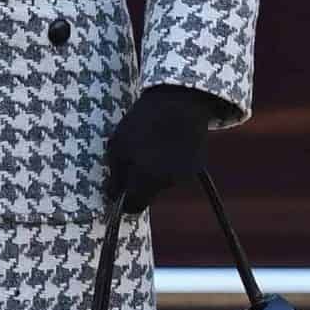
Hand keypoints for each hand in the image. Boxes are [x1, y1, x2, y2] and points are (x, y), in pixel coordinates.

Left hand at [105, 84, 228, 214]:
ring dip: (154, 171)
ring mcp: (184, 175)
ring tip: (150, 144)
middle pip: (148, 194)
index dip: (123, 202)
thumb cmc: (142, 122)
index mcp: (146, 180)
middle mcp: (167, 183)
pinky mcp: (196, 165)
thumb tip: (113, 196)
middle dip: (138, 184)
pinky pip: (175, 171)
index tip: (117, 192)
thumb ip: (116, 175)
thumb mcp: (117, 146)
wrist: (179, 101)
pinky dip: (169, 163)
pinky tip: (165, 142)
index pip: (133, 207)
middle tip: (131, 159)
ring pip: (162, 182)